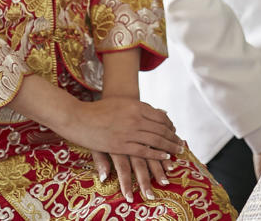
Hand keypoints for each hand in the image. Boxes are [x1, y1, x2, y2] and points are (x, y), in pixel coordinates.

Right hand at [60, 97, 183, 200]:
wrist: (78, 117)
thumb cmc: (100, 109)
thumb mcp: (123, 104)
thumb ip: (140, 108)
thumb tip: (160, 112)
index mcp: (136, 106)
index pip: (161, 117)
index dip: (170, 126)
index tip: (175, 132)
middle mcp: (135, 118)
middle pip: (161, 129)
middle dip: (173, 139)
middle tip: (182, 146)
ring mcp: (129, 132)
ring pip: (156, 141)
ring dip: (169, 148)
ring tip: (177, 153)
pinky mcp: (120, 145)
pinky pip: (143, 151)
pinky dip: (156, 155)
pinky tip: (164, 157)